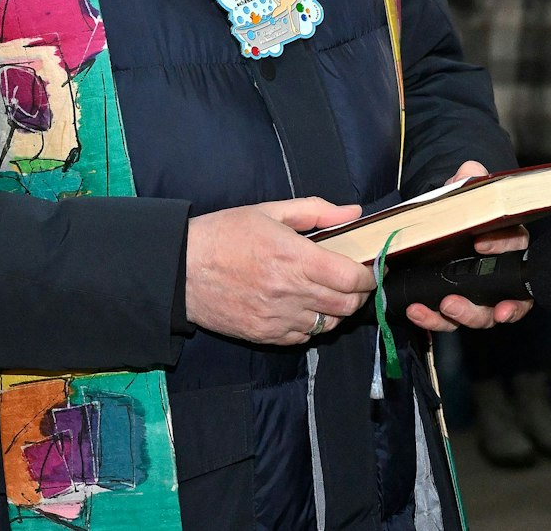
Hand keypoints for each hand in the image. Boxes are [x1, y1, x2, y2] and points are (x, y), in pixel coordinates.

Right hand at [185, 197, 376, 345]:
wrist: (181, 269)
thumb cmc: (224, 234)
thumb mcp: (270, 211)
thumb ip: (316, 211)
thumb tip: (354, 213)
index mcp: (296, 258)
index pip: (350, 277)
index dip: (367, 275)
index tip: (369, 269)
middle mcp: (291, 292)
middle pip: (346, 306)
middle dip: (358, 295)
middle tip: (355, 284)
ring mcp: (278, 318)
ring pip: (328, 325)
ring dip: (336, 312)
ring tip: (330, 296)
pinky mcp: (264, 335)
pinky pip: (303, 338)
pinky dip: (312, 326)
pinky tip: (304, 310)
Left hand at [403, 161, 531, 331]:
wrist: (438, 227)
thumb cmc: (461, 211)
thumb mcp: (464, 190)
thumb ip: (470, 180)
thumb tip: (470, 171)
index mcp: (509, 242)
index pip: (517, 246)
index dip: (504, 247)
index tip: (481, 245)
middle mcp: (501, 273)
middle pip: (507, 298)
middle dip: (486, 306)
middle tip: (455, 300)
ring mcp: (480, 294)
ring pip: (482, 316)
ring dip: (463, 316)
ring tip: (443, 307)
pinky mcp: (456, 306)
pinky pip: (450, 321)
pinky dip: (433, 320)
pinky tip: (416, 311)